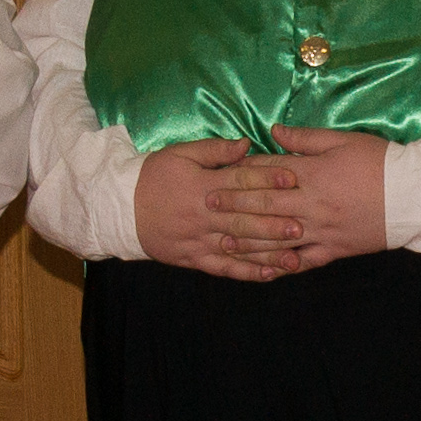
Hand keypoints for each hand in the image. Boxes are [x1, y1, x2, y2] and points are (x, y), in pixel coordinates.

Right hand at [136, 138, 304, 279]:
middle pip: (243, 220)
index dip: (266, 180)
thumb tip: (246, 145)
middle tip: (301, 226)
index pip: (238, 182)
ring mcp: (199, 241)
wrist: (119, 208)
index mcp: (201, 187)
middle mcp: (203, 217)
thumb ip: (214, 150)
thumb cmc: (153, 176)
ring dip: (266, 254)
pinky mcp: (194, 259)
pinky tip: (268, 275)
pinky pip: (223, 269)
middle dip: (273, 225)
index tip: (292, 179)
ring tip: (293, 257)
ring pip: (237, 249)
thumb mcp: (179, 154)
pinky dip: (246, 273)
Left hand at [216, 126, 388, 266]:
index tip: (218, 173)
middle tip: (206, 205)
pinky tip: (263, 270)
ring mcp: (321, 231)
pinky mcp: (334, 250)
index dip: (241, 173)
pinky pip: (303, 262)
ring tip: (223, 241)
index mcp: (312, 175)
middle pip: (264, 206)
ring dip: (248, 241)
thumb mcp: (343, 140)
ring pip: (277, 239)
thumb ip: (305, 138)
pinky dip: (282, 267)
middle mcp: (311, 205)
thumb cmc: (380, 162)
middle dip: (233, 206)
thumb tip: (273, 132)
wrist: (416, 195)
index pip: (268, 173)